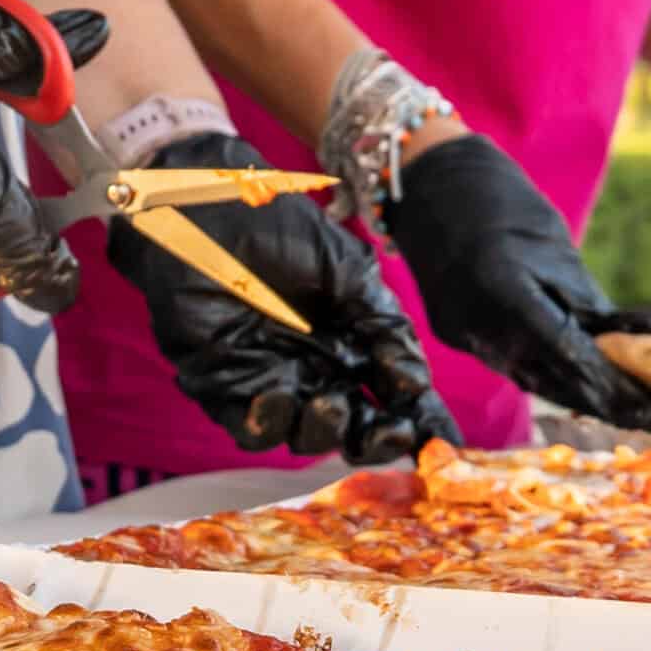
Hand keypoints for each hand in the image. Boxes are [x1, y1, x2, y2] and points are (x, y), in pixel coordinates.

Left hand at [106, 135, 461, 462]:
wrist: (208, 207)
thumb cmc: (278, 228)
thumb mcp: (349, 271)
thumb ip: (385, 326)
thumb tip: (416, 385)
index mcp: (355, 344)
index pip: (396, 395)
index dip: (421, 422)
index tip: (442, 443)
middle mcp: (319, 370)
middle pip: (357, 428)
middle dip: (379, 440)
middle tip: (390, 432)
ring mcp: (275, 381)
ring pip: (307, 435)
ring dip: (326, 432)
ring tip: (331, 405)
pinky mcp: (226, 387)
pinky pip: (251, 429)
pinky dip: (269, 425)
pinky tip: (278, 400)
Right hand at [382, 135, 650, 435]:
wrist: (429, 184)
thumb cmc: (500, 202)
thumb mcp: (556, 250)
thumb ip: (587, 302)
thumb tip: (634, 341)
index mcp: (506, 295)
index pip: (570, 356)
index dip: (615, 385)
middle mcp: (478, 327)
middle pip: (552, 382)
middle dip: (606, 404)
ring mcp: (462, 336)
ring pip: (530, 381)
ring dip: (579, 398)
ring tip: (626, 412)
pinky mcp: (456, 336)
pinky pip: (510, 366)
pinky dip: (547, 377)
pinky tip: (581, 389)